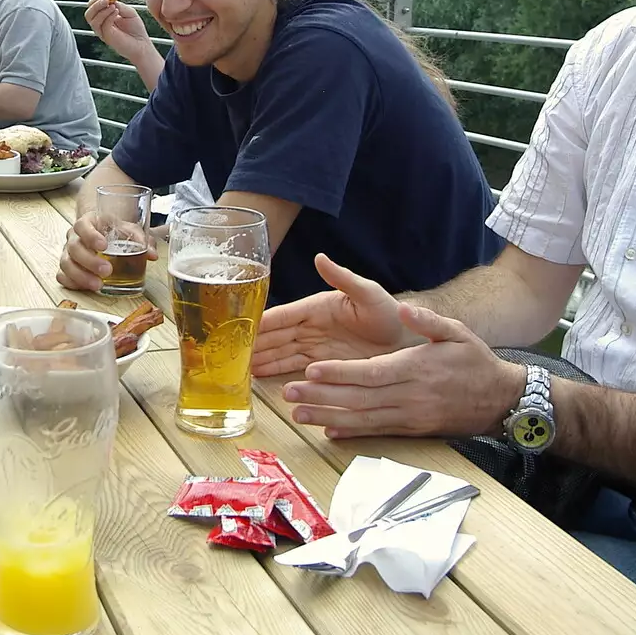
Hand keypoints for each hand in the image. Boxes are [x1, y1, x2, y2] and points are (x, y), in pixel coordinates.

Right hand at [56, 212, 155, 291]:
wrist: (101, 230)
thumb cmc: (114, 230)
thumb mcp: (129, 229)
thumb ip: (141, 239)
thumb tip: (153, 254)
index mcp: (88, 222)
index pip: (83, 225)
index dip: (90, 236)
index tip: (104, 246)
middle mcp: (74, 236)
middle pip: (74, 247)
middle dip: (89, 261)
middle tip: (107, 271)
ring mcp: (68, 252)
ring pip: (65, 263)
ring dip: (80, 276)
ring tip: (98, 285)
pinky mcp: (66, 266)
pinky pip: (62, 275)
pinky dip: (71, 282)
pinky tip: (84, 287)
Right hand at [84, 0, 152, 63]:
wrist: (142, 44)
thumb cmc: (136, 29)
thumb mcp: (128, 12)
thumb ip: (118, 5)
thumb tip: (109, 0)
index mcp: (104, 18)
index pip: (92, 7)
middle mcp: (101, 25)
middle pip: (88, 13)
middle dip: (96, 4)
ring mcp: (103, 32)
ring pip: (92, 20)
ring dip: (101, 9)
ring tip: (113, 6)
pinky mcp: (107, 37)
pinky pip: (103, 25)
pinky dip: (109, 16)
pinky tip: (117, 12)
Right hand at [251, 254, 410, 376]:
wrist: (407, 341)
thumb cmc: (389, 313)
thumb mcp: (367, 292)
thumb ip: (342, 278)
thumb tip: (319, 257)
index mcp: (317, 307)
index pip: (282, 315)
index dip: (261, 322)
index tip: (239, 327)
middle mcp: (311, 327)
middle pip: (276, 337)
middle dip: (253, 344)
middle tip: (228, 352)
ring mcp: (316, 347)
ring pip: (281, 353)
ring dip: (261, 359)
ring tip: (239, 367)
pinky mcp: (324, 365)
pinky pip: (294, 367)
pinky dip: (276, 371)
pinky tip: (260, 377)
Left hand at [281, 304, 526, 438]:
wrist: (500, 400)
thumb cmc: (476, 361)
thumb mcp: (458, 333)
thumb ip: (429, 321)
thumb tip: (404, 308)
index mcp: (415, 368)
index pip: (370, 373)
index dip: (339, 373)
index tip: (311, 371)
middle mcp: (409, 396)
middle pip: (358, 398)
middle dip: (321, 397)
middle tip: (288, 394)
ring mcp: (410, 416)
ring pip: (363, 419)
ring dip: (328, 417)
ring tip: (298, 414)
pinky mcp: (412, 429)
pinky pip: (377, 432)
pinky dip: (352, 433)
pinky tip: (329, 432)